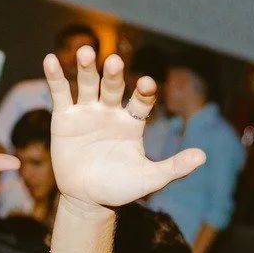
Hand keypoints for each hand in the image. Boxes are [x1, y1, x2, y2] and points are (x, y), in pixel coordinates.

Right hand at [44, 48, 205, 207]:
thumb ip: (174, 168)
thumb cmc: (120, 188)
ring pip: (88, 84)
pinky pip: (60, 93)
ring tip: (87, 53)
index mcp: (133, 121)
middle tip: (115, 63)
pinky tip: (49, 60)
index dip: (144, 91)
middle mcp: (111, 111)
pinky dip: (55, 77)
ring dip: (87, 68)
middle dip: (114, 75)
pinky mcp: (64, 117)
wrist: (87, 199)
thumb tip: (203, 156)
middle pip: (113, 87)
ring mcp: (87, 111)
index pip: (141, 100)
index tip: (148, 84)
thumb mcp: (149, 180)